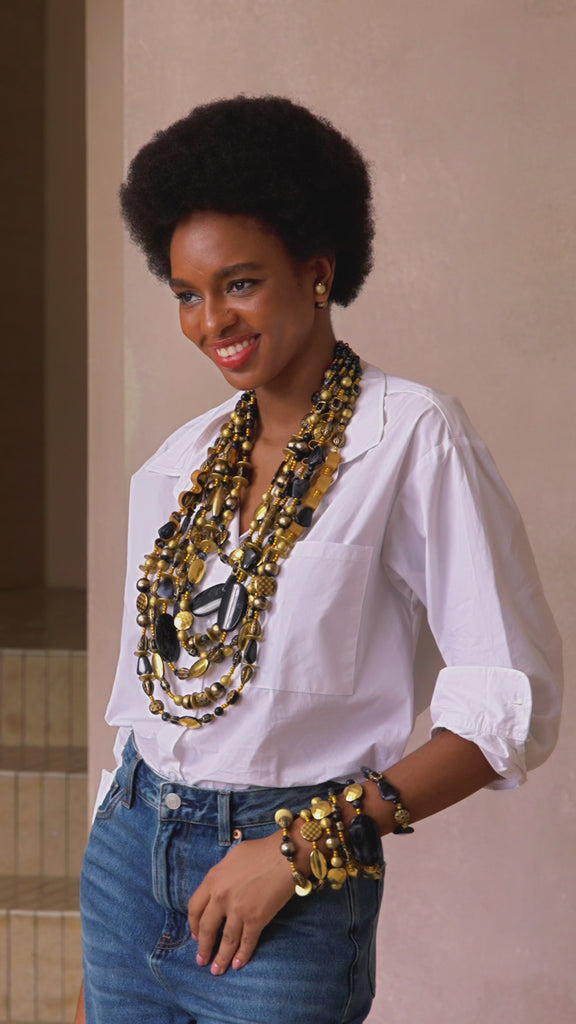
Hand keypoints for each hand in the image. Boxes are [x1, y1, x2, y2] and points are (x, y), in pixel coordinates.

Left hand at [188, 830, 294, 974]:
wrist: (284, 856)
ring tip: (217, 970)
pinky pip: (247, 942)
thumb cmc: (261, 851)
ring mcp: (238, 910)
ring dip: (220, 958)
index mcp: (212, 879)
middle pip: (207, 928)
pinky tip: (237, 965)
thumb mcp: (232, 858)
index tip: (195, 934)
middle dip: (203, 947)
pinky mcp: (256, 919)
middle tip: (201, 960)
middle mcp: (221, 897)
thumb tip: (219, 886)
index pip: (195, 907)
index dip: (193, 924)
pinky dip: (242, 955)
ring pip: (226, 940)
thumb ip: (222, 875)